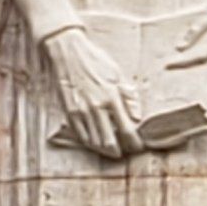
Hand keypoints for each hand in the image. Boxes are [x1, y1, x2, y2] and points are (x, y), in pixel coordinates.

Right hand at [42, 25, 141, 160]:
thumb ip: (129, 96)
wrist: (68, 52)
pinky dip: (90, 143)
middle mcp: (97, 107)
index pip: (127, 129)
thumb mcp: (117, 73)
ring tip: (112, 152)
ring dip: (105, 151)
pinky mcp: (69, 112)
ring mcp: (81, 111)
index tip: (139, 147)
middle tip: (125, 153)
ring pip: (95, 142)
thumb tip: (137, 116)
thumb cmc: (95, 60)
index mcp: (112, 97)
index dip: (134, 143)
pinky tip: (97, 144)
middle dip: (120, 151)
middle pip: (110, 141)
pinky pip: (81, 136)